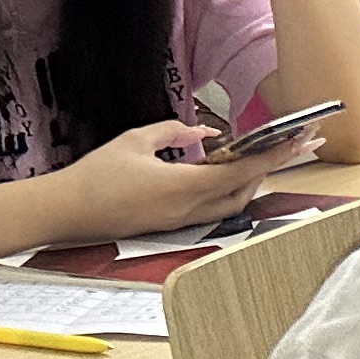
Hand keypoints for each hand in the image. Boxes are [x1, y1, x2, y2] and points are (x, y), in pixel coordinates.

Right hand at [42, 116, 310, 240]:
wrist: (62, 211)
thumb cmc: (94, 174)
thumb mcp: (136, 140)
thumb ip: (175, 132)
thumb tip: (204, 132)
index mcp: (181, 187)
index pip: (241, 172)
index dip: (272, 157)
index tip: (297, 142)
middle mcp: (185, 210)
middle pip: (241, 194)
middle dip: (264, 171)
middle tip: (280, 148)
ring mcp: (176, 222)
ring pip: (226, 206)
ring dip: (244, 184)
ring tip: (254, 159)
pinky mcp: (166, 227)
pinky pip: (207, 211)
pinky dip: (222, 193)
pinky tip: (221, 175)